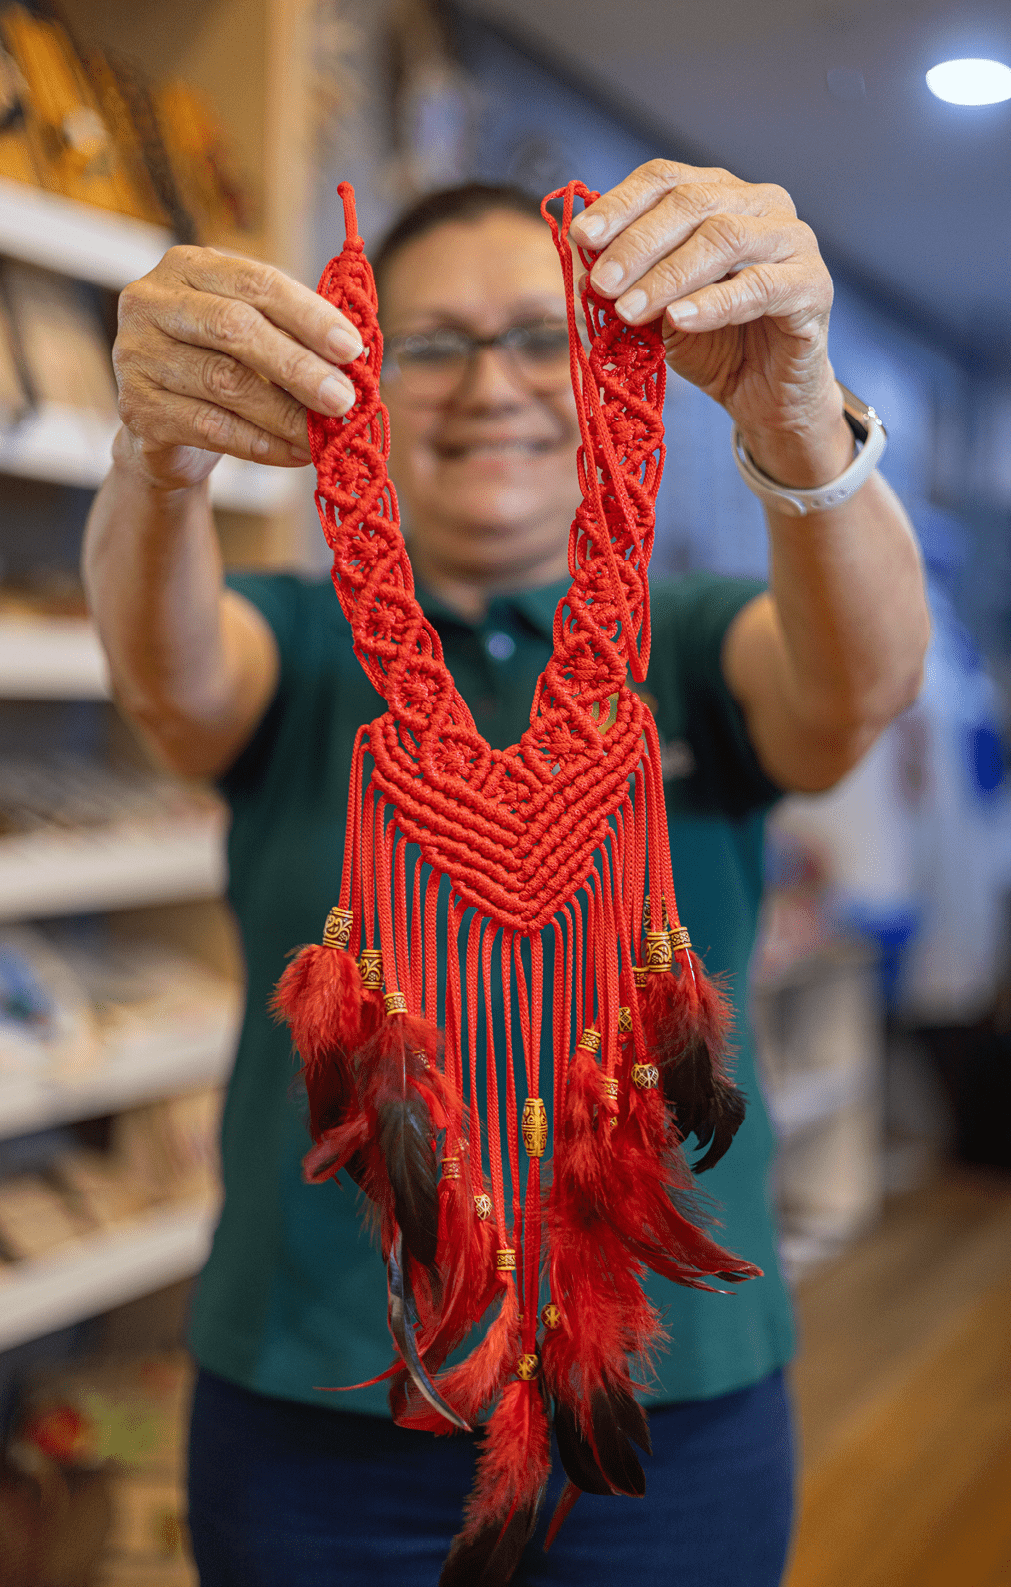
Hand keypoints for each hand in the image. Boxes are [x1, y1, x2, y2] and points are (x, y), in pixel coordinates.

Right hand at [112, 247, 362, 491]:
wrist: (164, 429)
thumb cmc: (219, 366)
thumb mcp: (254, 335)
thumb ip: (292, 332)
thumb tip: (353, 355)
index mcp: (187, 267)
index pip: (255, 282)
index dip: (308, 315)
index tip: (352, 349)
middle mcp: (152, 302)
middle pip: (234, 329)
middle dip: (298, 366)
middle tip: (343, 399)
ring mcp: (137, 355)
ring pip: (224, 382)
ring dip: (285, 414)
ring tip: (324, 434)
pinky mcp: (137, 408)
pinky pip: (210, 428)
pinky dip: (261, 443)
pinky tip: (295, 453)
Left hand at [569, 161, 851, 485]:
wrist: (766, 396)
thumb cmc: (714, 343)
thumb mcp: (658, 308)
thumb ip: (630, 280)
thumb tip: (583, 264)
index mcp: (723, 194)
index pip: (666, 179)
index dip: (619, 204)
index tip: (581, 238)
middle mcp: (763, 204)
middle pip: (692, 203)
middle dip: (638, 244)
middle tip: (601, 283)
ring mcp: (794, 241)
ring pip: (724, 238)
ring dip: (668, 276)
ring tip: (629, 310)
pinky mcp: (813, 286)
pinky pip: (760, 286)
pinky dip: (712, 303)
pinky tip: (678, 320)